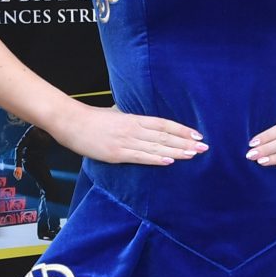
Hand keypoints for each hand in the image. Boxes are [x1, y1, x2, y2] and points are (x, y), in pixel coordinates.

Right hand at [55, 102, 204, 165]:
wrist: (71, 123)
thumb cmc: (92, 119)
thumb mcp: (116, 115)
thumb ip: (131, 120)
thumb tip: (145, 124)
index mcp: (133, 119)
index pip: (163, 124)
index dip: (182, 129)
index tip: (197, 135)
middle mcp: (133, 129)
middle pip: (164, 136)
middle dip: (185, 142)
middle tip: (204, 148)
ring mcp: (125, 141)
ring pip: (156, 146)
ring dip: (176, 151)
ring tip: (193, 155)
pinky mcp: (117, 153)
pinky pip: (140, 156)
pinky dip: (156, 158)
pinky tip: (170, 161)